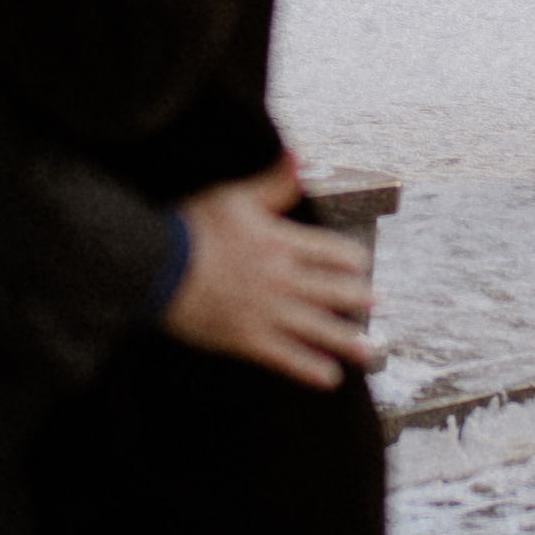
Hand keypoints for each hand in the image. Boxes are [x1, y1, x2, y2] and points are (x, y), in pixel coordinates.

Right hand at [165, 157, 377, 389]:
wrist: (157, 267)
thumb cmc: (192, 228)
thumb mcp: (235, 196)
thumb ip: (274, 182)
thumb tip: (301, 156)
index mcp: (282, 243)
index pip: (334, 252)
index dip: (353, 260)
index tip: (362, 265)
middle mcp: (283, 279)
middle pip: (335, 291)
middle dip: (361, 298)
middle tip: (378, 303)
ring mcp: (268, 312)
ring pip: (321, 329)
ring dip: (351, 341)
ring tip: (372, 350)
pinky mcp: (248, 340)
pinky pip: (289, 358)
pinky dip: (311, 369)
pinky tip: (330, 378)